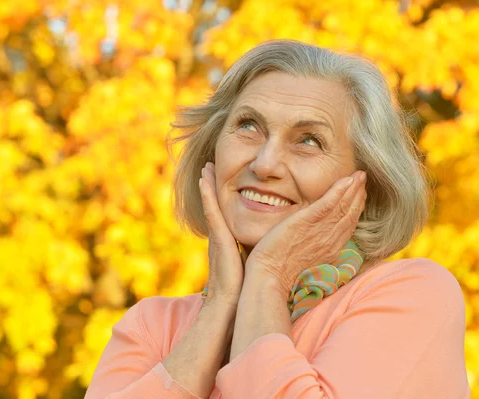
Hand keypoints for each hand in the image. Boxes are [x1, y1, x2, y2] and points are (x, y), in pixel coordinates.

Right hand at [199, 162, 244, 308]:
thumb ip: (257, 256)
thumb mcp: (252, 266)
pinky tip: (205, 181)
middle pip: (218, 205)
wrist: (232, 305)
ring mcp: (218, 237)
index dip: (225, 198)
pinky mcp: (218, 239)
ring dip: (208, 185)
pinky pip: (212, 213)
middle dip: (214, 186)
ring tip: (207, 167)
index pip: (227, 214)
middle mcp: (221, 237)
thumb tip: (273, 252)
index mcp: (230, 243)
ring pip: (213, 205)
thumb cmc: (245, 290)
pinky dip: (207, 196)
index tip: (226, 181)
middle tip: (211, 166)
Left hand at [245, 170, 366, 295]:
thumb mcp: (305, 258)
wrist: (269, 276)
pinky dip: (338, 191)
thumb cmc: (280, 270)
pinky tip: (346, 180)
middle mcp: (330, 239)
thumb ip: (314, 245)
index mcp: (330, 248)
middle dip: (358, 195)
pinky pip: (327, 204)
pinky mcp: (306, 222)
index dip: (356, 208)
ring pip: (342, 207)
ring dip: (353, 189)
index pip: (348, 225)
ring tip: (360, 175)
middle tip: (363, 179)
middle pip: (350, 214)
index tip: (359, 195)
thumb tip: (315, 237)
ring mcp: (319, 231)